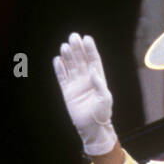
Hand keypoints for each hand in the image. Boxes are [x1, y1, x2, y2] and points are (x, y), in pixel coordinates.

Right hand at [54, 33, 116, 155]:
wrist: (93, 127)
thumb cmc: (103, 113)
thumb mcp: (105, 98)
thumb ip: (99, 84)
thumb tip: (93, 71)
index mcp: (98, 78)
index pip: (93, 60)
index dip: (90, 49)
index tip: (87, 38)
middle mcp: (87, 79)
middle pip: (81, 60)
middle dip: (78, 48)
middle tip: (73, 36)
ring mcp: (76, 85)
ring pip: (71, 67)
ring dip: (68, 56)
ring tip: (65, 46)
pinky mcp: (67, 92)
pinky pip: (62, 78)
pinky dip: (59, 69)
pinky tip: (57, 60)